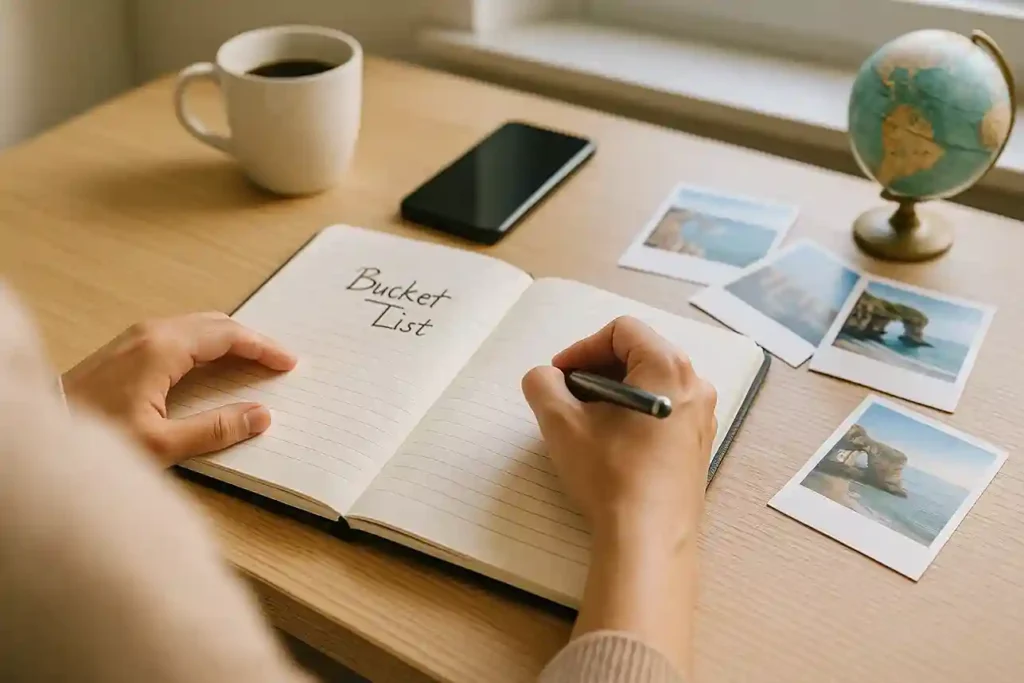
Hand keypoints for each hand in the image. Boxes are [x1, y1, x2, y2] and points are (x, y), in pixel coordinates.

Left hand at [61, 312, 296, 465]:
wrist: (43, 429)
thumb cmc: (94, 436)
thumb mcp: (161, 443)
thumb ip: (215, 429)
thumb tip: (260, 415)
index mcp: (163, 348)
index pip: (229, 336)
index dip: (263, 348)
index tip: (288, 363)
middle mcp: (151, 333)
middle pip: (217, 324)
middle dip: (252, 340)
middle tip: (278, 362)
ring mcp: (136, 336)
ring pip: (199, 326)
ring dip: (230, 340)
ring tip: (254, 362)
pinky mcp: (127, 347)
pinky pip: (181, 333)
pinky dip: (208, 344)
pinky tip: (215, 365)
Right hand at [521, 315, 716, 545]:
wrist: (648, 539)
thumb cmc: (611, 476)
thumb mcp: (561, 423)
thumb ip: (543, 385)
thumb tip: (544, 377)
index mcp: (668, 367)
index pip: (622, 331)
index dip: (583, 347)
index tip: (560, 376)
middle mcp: (695, 385)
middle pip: (640, 353)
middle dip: (598, 369)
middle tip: (568, 395)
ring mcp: (702, 417)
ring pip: (651, 383)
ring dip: (614, 392)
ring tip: (585, 421)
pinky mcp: (698, 445)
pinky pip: (664, 410)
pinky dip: (633, 413)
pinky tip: (610, 443)